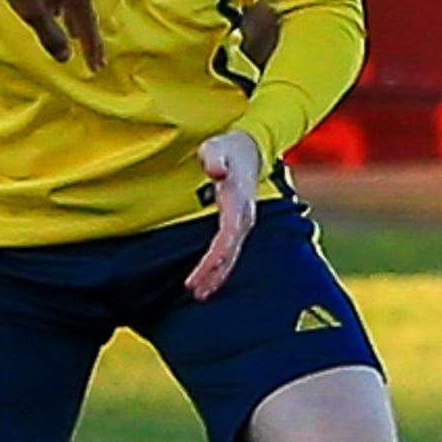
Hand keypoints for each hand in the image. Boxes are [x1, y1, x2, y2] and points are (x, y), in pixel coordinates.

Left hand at [0, 0, 104, 69]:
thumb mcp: (33, 13)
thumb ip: (50, 36)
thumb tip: (65, 56)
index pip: (88, 28)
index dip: (92, 50)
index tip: (97, 66)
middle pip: (85, 13)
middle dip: (86, 34)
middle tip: (91, 53)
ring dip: (74, 18)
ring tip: (72, 31)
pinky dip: (64, 2)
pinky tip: (54, 4)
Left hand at [184, 129, 261, 299]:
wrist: (247, 149)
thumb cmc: (227, 149)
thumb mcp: (217, 148)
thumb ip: (215, 158)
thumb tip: (217, 171)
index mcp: (239, 202)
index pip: (228, 236)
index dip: (214, 257)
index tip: (198, 273)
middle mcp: (244, 217)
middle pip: (229, 252)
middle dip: (213, 273)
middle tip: (194, 291)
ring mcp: (243, 223)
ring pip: (231, 256)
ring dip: (216, 276)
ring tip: (199, 294)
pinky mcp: (237, 226)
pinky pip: (229, 252)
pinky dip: (219, 267)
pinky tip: (206, 280)